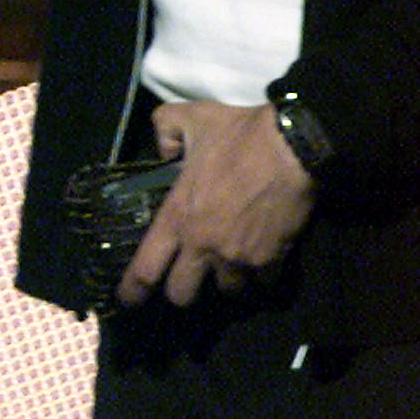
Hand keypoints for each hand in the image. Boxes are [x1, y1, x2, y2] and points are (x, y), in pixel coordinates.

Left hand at [117, 100, 316, 309]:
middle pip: (182, 294)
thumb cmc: (237, 133)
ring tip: (229, 259)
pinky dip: (260, 275)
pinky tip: (261, 256)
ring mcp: (238, 258)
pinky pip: (262, 283)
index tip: (127, 301)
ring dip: (226, 279)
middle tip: (188, 275)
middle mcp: (203, 245)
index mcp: (178, 216)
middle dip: (182, 290)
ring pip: (227, 291)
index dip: (132, 290)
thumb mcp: (189, 117)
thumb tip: (164, 150)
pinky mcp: (271, 261)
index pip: (146, 267)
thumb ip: (165, 129)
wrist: (292, 147)